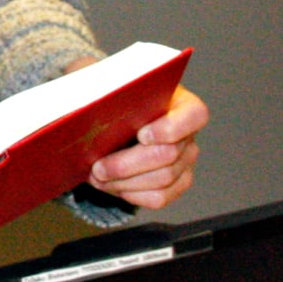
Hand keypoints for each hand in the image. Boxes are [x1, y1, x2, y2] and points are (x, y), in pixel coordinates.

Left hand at [88, 83, 207, 208]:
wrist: (114, 117)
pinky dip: (132, 195)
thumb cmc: (114, 97)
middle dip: (128, 164)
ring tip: (97, 177)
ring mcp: (186, 161)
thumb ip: (103, 86)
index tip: (141, 135)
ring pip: (162, 180)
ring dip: (125, 182)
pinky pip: (159, 198)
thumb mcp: (107, 83)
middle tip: (98, 168)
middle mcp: (188, 134)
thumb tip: (88, 101)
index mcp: (181, 103)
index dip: (170, 128)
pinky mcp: (176, 183)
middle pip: (168, 154)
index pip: (194, 115)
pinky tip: (110, 185)